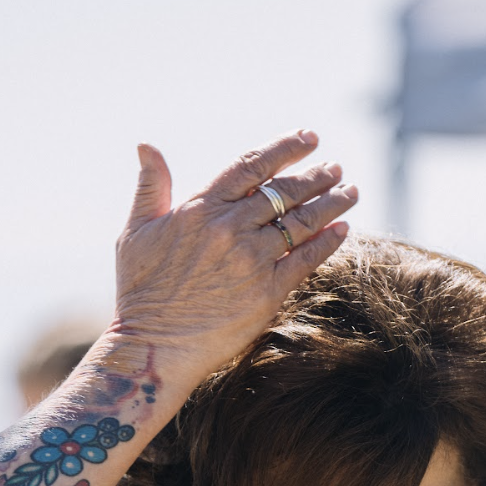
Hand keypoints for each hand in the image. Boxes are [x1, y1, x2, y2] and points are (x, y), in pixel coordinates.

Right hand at [111, 130, 356, 382]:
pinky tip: (343, 229)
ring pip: (302, 221)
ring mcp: (251, 259)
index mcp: (201, 207)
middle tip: (335, 169)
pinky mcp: (267, 292)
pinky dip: (328, 241)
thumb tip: (146, 145)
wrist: (154, 347)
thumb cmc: (140, 291)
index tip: (308, 138)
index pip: (252, 165)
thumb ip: (150, 187)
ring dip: (331, 203)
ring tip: (349, 192)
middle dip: (316, 176)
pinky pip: (307, 259)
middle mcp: (230, 227)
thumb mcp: (136, 231)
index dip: (285, 148)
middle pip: (285, 191)